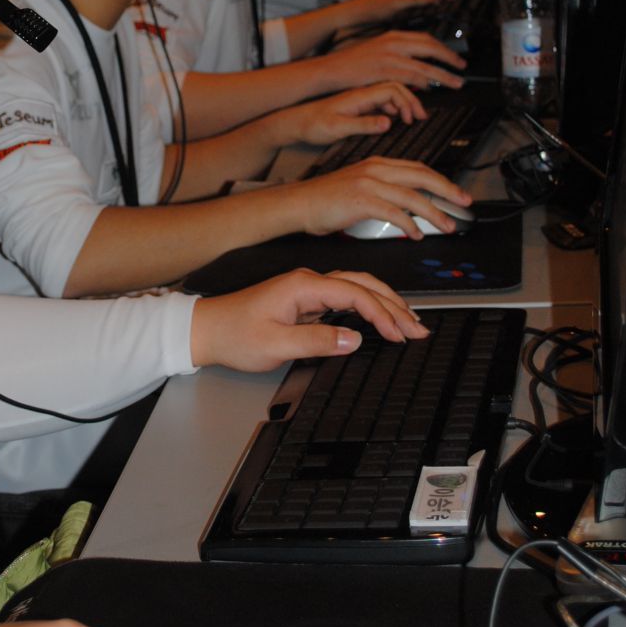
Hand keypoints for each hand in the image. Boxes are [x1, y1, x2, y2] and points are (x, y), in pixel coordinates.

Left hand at [191, 266, 427, 369]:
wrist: (207, 330)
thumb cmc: (235, 335)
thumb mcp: (276, 344)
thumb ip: (317, 340)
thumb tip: (354, 339)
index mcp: (304, 285)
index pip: (355, 294)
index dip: (382, 314)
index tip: (400, 333)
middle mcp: (309, 282)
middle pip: (363, 286)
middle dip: (394, 306)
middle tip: (418, 328)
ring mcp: (308, 290)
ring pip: (357, 289)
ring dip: (385, 304)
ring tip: (409, 322)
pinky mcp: (306, 300)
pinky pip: (347, 298)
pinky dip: (369, 307)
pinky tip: (381, 318)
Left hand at [290, 81, 425, 147]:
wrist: (295, 122)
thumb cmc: (312, 124)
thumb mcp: (338, 128)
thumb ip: (364, 124)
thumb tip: (388, 123)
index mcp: (359, 96)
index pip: (392, 90)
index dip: (407, 102)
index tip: (413, 118)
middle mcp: (361, 94)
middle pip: (395, 88)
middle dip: (411, 101)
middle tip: (420, 117)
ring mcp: (360, 98)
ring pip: (390, 94)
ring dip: (403, 104)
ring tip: (411, 118)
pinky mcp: (357, 105)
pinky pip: (381, 101)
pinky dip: (393, 108)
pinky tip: (394, 119)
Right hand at [300, 157, 471, 239]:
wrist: (298, 203)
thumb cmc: (323, 199)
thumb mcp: (357, 185)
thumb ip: (381, 190)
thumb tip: (404, 206)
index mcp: (376, 164)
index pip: (417, 168)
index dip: (441, 180)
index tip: (455, 192)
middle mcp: (375, 170)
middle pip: (422, 177)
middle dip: (448, 190)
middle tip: (464, 203)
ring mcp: (369, 183)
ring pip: (413, 196)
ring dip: (434, 213)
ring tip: (447, 225)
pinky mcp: (361, 200)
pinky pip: (395, 212)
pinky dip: (410, 224)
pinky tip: (416, 234)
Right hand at [311, 31, 465, 92]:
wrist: (331, 69)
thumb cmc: (351, 63)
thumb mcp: (377, 50)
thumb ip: (396, 54)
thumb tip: (414, 64)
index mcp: (392, 35)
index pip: (425, 38)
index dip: (443, 48)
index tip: (454, 57)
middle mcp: (393, 43)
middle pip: (430, 47)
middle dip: (450, 59)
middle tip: (462, 68)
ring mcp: (389, 56)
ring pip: (424, 65)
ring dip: (443, 75)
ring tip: (455, 83)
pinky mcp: (384, 71)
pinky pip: (410, 76)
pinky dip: (423, 83)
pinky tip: (431, 88)